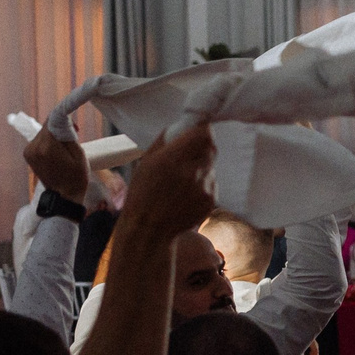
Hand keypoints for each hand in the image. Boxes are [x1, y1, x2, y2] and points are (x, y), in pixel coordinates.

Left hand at [24, 127, 89, 201]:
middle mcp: (33, 147)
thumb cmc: (76, 178)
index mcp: (46, 146)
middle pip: (47, 127)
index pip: (52, 121)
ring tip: (65, 148)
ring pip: (43, 133)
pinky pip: (39, 141)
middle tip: (74, 136)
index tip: (74, 124)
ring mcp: (28, 151)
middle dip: (59, 128)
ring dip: (53, 135)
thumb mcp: (79, 154)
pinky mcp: (27, 154)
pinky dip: (48, 142)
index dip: (64, 119)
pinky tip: (57, 152)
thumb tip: (63, 120)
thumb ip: (68, 135)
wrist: (64, 197)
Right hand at [120, 123, 218, 239]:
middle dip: (201, 147)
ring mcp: (205, 187)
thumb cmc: (143, 193)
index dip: (201, 130)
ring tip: (181, 181)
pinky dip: (202, 184)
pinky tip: (185, 194)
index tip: (195, 131)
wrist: (150, 229)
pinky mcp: (212, 200)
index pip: (203, 133)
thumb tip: (182, 125)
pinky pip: (212, 183)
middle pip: (210, 148)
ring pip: (211, 166)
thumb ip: (166, 140)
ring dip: (201, 167)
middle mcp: (193, 172)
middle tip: (187, 155)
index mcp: (173, 159)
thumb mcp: (146, 161)